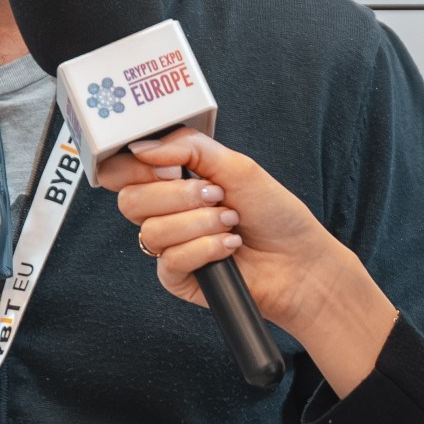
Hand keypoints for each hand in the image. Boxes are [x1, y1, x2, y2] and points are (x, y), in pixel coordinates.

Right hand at [96, 131, 397, 393]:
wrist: (299, 261)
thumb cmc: (274, 214)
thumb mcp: (237, 166)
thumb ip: (188, 147)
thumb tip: (143, 146)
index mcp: (173, 182)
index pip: (123, 172)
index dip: (131, 167)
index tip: (160, 167)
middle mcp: (166, 214)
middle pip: (130, 201)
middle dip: (177, 196)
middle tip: (215, 195)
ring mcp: (170, 247)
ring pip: (152, 232)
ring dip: (200, 224)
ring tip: (230, 222)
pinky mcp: (178, 278)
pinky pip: (170, 261)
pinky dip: (205, 249)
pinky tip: (229, 246)